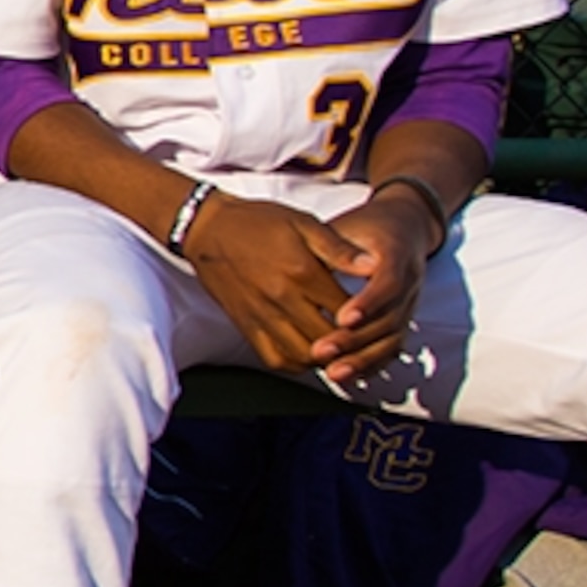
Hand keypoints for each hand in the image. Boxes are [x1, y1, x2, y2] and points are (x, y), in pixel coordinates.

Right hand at [180, 193, 372, 371]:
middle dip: (350, 343)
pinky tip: (310, 352)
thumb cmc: (259, 223)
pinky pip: (275, 358)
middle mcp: (280, 299)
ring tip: (339, 347)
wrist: (208, 230)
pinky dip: (297, 363)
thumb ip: (340, 248)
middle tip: (363, 336)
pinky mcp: (246, 326)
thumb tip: (374, 266)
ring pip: (303, 355)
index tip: (377, 313)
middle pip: (328, 338)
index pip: (346, 309)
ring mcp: (261, 316)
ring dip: (326, 358)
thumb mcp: (305, 224)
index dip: (367, 317)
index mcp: (301, 272)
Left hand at [305, 190, 434, 382]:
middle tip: (322, 352)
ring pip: (393, 339)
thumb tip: (321, 264)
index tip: (343, 318)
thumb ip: (334, 246)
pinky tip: (348, 377)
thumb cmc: (363, 227)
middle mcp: (410, 284)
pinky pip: (392, 347)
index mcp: (398, 255)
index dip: (369, 303)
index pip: (388, 283)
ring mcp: (409, 305)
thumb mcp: (347, 227)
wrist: (401, 227)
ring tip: (333, 373)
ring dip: (364, 360)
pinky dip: (372, 364)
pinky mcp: (402, 320)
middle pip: (390, 319)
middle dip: (356, 339)